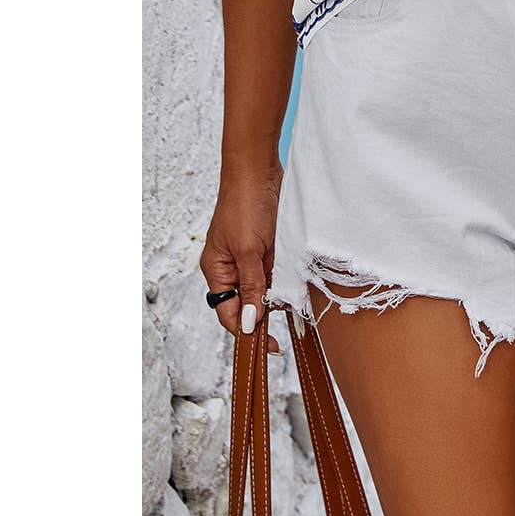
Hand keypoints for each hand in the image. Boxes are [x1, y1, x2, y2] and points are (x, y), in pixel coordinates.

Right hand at [201, 166, 283, 354]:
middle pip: (248, 303)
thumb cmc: (246, 205)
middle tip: (289, 315)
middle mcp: (232, 267)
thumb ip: (250, 287)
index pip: (229, 313)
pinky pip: (278, 271)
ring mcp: (251, 257)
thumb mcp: (248, 250)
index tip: (271, 345)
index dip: (248, 330)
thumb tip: (249, 323)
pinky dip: (287, 275)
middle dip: (267, 310)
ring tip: (295, 292)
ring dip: (280, 291)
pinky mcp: (268, 247)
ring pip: (266, 288)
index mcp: (217, 271)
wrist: (260, 170)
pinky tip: (298, 277)